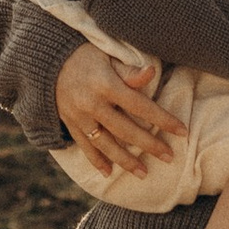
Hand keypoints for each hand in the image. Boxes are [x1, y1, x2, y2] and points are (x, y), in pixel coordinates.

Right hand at [55, 41, 183, 176]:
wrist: (46, 60)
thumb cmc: (84, 54)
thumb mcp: (106, 55)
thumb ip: (128, 70)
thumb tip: (152, 72)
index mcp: (105, 84)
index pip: (140, 106)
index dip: (163, 119)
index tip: (182, 131)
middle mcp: (92, 103)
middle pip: (126, 130)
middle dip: (149, 145)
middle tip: (169, 158)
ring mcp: (79, 116)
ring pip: (106, 144)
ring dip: (126, 161)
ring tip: (143, 173)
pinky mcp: (69, 124)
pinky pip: (84, 146)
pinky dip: (96, 161)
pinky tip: (108, 173)